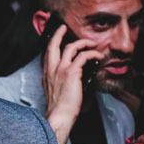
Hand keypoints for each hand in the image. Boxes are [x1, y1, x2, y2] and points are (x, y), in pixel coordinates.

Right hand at [42, 24, 104, 143]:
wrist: (59, 115)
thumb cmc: (59, 108)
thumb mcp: (55, 93)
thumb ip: (61, 82)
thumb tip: (74, 77)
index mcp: (46, 74)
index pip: (48, 55)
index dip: (51, 44)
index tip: (55, 39)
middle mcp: (51, 69)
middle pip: (53, 45)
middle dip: (58, 34)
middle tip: (63, 28)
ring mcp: (60, 70)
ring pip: (70, 47)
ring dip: (82, 43)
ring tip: (91, 43)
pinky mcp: (71, 73)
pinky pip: (83, 57)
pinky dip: (92, 54)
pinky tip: (98, 56)